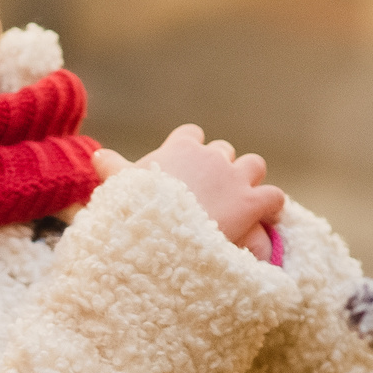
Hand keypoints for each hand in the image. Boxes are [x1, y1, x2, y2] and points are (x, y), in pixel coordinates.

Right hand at [97, 125, 283, 259]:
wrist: (161, 238)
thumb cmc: (134, 212)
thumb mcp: (118, 187)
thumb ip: (112, 168)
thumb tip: (98, 154)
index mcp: (179, 147)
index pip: (191, 134)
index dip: (191, 149)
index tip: (186, 166)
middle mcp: (211, 155)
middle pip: (224, 150)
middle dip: (220, 167)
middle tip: (210, 191)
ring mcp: (235, 177)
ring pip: (253, 165)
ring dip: (248, 179)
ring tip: (241, 198)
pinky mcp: (253, 202)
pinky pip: (274, 196)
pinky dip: (271, 205)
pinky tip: (266, 217)